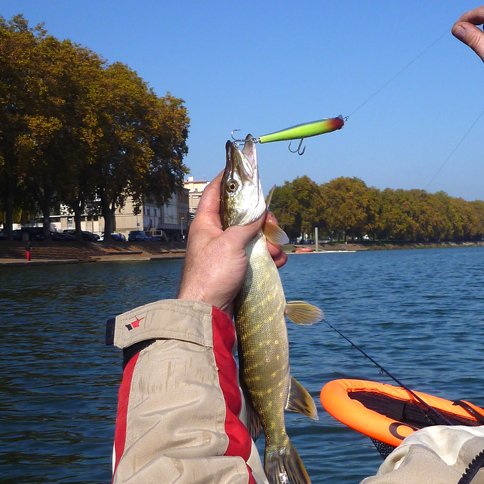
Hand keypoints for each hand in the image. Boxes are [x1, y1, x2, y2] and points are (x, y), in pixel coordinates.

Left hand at [177, 173, 287, 314]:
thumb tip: (261, 212)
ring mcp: (226, 253)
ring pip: (253, 237)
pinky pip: (256, 256)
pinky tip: (278, 263)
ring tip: (275, 253)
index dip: (227, 179)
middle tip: (273, 227)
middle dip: (262, 221)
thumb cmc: (212, 274)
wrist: (207, 313)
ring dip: (269, 242)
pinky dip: (269, 258)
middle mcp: (215, 235)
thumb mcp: (231, 243)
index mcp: (206, 223)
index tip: (242, 170)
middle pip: (242, 215)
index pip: (214, 192)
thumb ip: (247, 224)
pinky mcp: (236, 269)